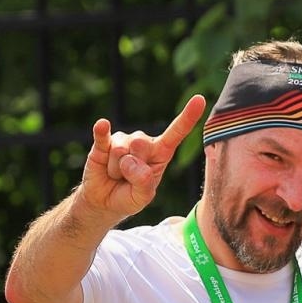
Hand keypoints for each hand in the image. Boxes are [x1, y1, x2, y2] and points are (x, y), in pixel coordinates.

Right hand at [78, 95, 205, 220]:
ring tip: (116, 176)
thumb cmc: (129, 197)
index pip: (176, 133)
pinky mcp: (103, 142)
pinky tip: (102, 125)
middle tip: (127, 179)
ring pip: (120, 152)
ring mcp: (123, 140)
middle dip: (131, 168)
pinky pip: (103, 135)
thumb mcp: (142, 198)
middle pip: (140, 145)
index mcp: (161, 153)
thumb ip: (143, 183)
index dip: (187, 117)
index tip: (199, 99)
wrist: (104, 202)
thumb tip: (131, 161)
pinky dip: (102, 131)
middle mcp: (143, 142)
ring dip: (116, 171)